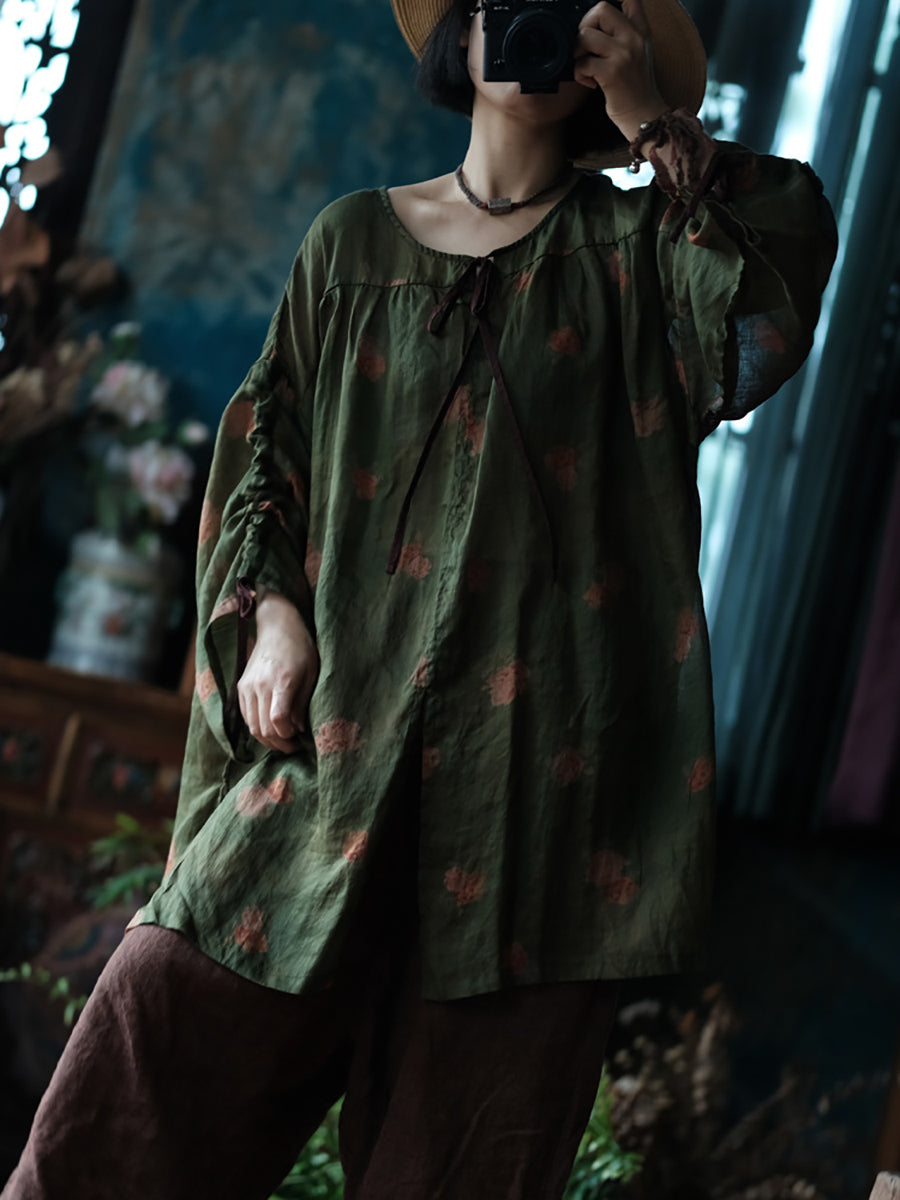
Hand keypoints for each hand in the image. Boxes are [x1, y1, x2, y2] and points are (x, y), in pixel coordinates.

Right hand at [237, 590, 318, 753]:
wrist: (276, 628)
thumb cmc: (300, 649)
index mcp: (281, 681)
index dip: (287, 736)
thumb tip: (297, 729)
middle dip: (279, 743)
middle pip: (263, 728)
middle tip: (293, 746)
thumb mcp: (311, 674)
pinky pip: (246, 717)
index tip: (299, 739)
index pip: (277, 720)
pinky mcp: (241, 687)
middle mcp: (260, 685)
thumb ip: (302, 703)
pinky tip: (271, 728)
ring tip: (283, 740)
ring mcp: (247, 687)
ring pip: (252, 726)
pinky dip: (257, 728)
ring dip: (267, 739)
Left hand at [573, 0, 667, 140]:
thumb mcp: (639, 52)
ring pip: (586, 34)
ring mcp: (623, 55)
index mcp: (641, 30)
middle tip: (586, 46)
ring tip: (585, 65)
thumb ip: (625, 32)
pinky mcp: (611, 73)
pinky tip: (589, 83)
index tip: (597, 19)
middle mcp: (634, 38)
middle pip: (601, 8)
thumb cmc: (636, 87)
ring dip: (577, 51)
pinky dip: (579, 73)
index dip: (608, 2)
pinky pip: (582, 62)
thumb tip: (597, 19)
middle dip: (585, 24)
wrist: (644, 116)